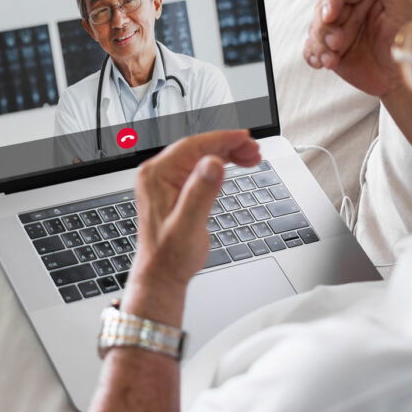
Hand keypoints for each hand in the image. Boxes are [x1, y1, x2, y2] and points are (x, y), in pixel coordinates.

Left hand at [122, 130, 259, 324]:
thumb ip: (200, 193)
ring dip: (225, 153)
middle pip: (197, 148)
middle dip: (228, 145)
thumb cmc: (170, 255)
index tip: (245, 137)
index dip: (221, 139)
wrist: (161, 274)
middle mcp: (157, 173)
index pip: (192, 146)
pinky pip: (197, 167)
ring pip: (199, 156)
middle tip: (254, 150)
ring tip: (251, 157)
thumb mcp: (188, 225)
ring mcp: (164, 180)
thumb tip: (213, 163)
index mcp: (156, 175)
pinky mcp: (173, 187)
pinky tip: (234, 165)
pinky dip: (218, 164)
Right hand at [303, 0, 411, 96]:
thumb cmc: (411, 39)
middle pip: (321, 10)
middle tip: (336, 43)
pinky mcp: (331, 51)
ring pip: (314, 30)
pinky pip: (312, 49)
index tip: (330, 15)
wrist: (406, 75)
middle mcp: (349, 10)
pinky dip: (312, 56)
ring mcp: (338, 31)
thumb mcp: (403, 7)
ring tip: (331, 59)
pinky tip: (320, 63)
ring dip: (319, 45)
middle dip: (324, 28)